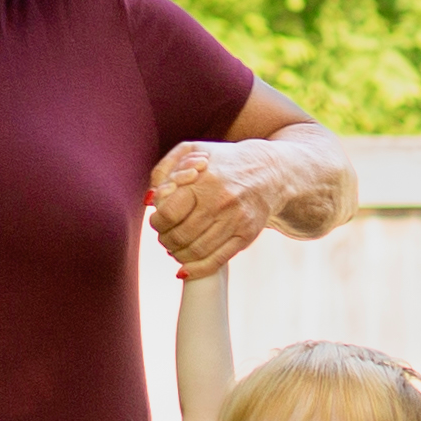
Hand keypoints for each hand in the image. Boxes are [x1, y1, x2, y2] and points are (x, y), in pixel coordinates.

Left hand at [151, 139, 282, 276]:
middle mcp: (221, 202)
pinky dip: (196, 269)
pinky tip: (186, 268)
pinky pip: (216, 261)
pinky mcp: (246, 237)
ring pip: (196, 252)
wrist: (270, 172)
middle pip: (180, 236)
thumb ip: (165, 169)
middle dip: (165, 240)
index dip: (157, 222)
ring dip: (178, 255)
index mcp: (205, 180)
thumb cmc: (223, 162)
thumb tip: (150, 199)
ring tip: (175, 248)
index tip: (158, 220)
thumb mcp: (192, 151)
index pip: (169, 213)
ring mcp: (236, 222)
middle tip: (165, 236)